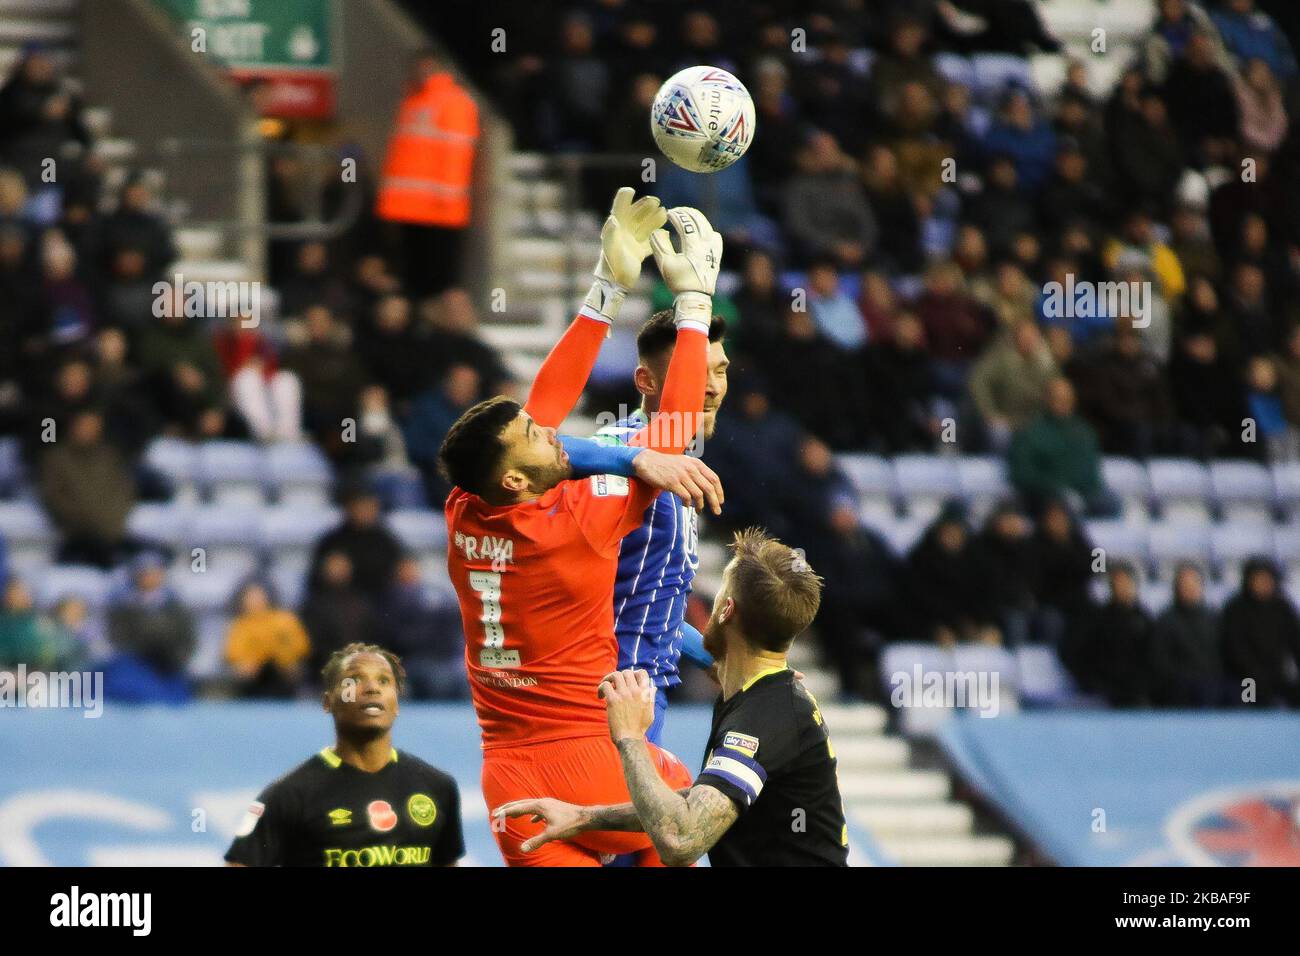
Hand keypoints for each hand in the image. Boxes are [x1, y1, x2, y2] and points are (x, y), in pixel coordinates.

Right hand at [493, 798, 588, 852]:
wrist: (586, 817)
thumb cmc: (569, 824)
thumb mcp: (552, 834)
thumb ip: (536, 841)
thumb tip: (522, 849)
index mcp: (539, 806)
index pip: (518, 808)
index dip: (505, 812)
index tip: (494, 815)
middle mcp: (542, 802)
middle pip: (521, 803)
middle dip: (508, 808)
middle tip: (495, 812)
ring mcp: (548, 803)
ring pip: (529, 805)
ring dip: (518, 810)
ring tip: (510, 814)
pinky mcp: (553, 808)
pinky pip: (538, 809)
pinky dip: (531, 814)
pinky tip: (533, 821)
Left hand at [585, 187, 667, 319]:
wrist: (615, 285)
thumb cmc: (612, 266)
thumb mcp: (610, 250)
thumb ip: (611, 234)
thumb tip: (613, 219)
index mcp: (615, 229)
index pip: (619, 209)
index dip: (624, 199)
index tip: (630, 190)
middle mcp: (623, 234)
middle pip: (635, 216)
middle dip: (645, 207)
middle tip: (656, 201)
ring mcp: (631, 243)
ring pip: (644, 227)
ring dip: (653, 219)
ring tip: (665, 212)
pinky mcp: (638, 253)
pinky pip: (649, 242)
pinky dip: (656, 238)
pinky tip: (666, 234)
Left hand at [598, 668, 655, 742]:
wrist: (630, 738)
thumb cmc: (640, 728)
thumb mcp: (650, 712)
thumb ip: (651, 698)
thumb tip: (653, 688)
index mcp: (645, 693)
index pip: (642, 673)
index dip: (634, 673)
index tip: (628, 680)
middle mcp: (635, 691)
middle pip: (626, 672)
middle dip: (619, 676)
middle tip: (614, 685)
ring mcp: (624, 695)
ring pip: (615, 675)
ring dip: (609, 678)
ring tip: (606, 686)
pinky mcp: (613, 700)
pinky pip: (605, 685)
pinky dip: (601, 688)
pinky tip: (601, 696)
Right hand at [632, 450, 723, 514]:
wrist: (647, 461)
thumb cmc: (666, 464)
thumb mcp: (685, 463)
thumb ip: (696, 472)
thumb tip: (708, 487)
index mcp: (696, 464)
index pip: (714, 478)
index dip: (719, 492)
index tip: (720, 502)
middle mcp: (691, 469)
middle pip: (709, 488)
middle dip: (714, 502)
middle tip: (717, 512)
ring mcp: (682, 476)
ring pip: (698, 494)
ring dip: (700, 505)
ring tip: (698, 510)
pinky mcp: (672, 483)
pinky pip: (686, 497)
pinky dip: (688, 504)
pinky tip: (686, 505)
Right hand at [649, 207, 722, 297]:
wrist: (695, 297)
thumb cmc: (678, 282)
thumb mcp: (665, 265)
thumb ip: (659, 246)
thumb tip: (658, 231)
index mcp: (693, 247)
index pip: (686, 223)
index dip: (676, 215)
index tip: (668, 213)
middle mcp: (706, 245)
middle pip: (698, 221)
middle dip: (686, 213)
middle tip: (676, 211)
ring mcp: (713, 250)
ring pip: (707, 227)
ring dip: (696, 219)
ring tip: (686, 216)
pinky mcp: (716, 255)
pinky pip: (715, 237)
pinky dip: (707, 229)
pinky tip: (700, 231)